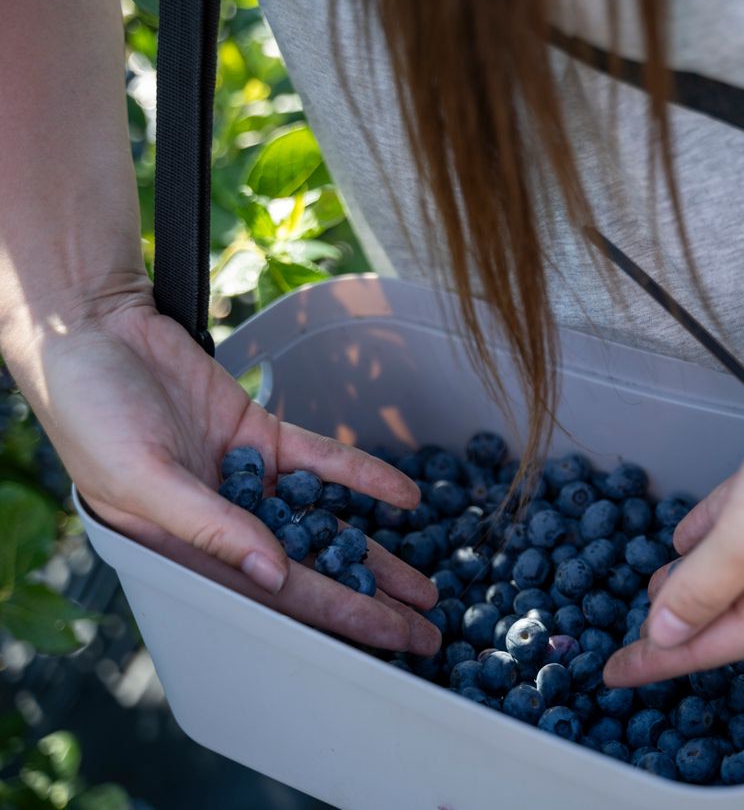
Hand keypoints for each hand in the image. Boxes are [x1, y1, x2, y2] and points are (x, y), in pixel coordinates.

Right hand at [9, 297, 439, 655]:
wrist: (93, 330)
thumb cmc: (91, 411)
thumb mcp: (141, 477)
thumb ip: (209, 528)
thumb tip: (274, 576)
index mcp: (185, 549)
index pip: (275, 596)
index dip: (336, 618)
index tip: (390, 638)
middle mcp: (222, 524)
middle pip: (311, 571)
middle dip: (369, 601)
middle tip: (428, 630)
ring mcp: (246, 480)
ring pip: (324, 524)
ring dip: (376, 554)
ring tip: (426, 586)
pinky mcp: (259, 437)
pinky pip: (322, 463)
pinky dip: (363, 478)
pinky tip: (406, 497)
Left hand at [604, 329, 743, 686]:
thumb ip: (703, 586)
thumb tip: (665, 633)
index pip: (714, 644)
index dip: (660, 659)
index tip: (614, 674)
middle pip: (728, 609)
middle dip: (681, 621)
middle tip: (629, 633)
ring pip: (738, 563)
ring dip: (695, 574)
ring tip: (653, 581)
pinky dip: (715, 528)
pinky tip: (686, 531)